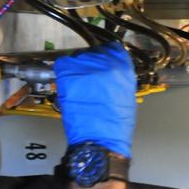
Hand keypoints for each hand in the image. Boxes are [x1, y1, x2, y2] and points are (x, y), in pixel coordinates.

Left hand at [53, 41, 136, 156]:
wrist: (101, 141)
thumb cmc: (115, 127)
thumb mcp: (126, 96)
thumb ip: (118, 78)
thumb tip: (108, 72)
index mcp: (123, 68)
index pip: (112, 48)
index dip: (104, 55)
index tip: (99, 60)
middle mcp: (105, 63)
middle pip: (92, 52)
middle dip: (88, 64)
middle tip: (86, 79)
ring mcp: (86, 68)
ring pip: (76, 58)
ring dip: (75, 70)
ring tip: (78, 87)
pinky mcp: (69, 75)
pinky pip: (62, 66)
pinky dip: (63, 75)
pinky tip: (68, 88)